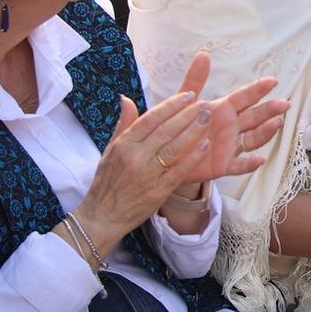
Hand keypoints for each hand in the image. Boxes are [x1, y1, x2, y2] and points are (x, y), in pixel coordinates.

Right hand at [73, 53, 281, 250]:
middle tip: (205, 103)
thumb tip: (126, 98)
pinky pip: (179, 170)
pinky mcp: (158, 191)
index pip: (151, 119)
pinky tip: (206, 145)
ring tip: (207, 118)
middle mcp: (135, 157)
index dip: (171, 106)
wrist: (103, 216)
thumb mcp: (110, 150)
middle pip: (165, 130)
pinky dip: (193, 157)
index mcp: (124, 144)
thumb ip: (123, 124)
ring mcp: (147, 174)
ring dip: (193, 131)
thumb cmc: (107, 181)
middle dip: (187, 114)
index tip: (189, 95)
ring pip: (174, 148)